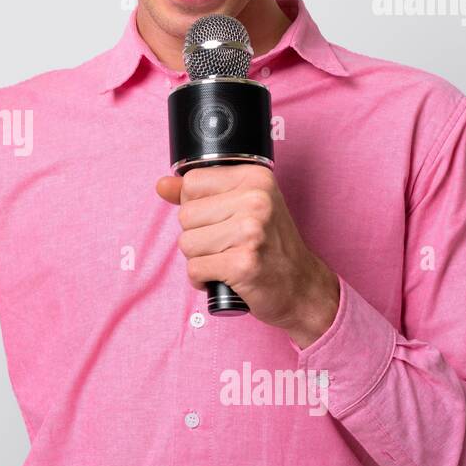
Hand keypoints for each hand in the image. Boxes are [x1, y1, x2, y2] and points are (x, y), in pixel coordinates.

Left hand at [156, 164, 338, 348]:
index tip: (220, 219)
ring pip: (186, 243)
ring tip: (226, 260)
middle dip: (197, 236)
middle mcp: (256, 200)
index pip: (191, 182)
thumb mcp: (242, 207)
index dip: (196, 206)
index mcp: (255, 178)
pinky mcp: (244, 264)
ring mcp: (251, 232)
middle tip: (226, 245)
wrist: (303, 287)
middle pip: (185, 215)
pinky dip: (201, 279)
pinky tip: (223, 277)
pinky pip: (194, 269)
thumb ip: (200, 195)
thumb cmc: (270, 246)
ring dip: (199, 259)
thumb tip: (162, 185)